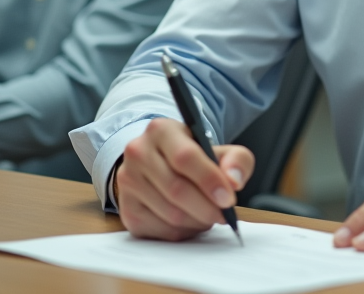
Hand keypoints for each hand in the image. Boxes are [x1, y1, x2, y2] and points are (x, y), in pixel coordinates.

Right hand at [115, 118, 254, 240]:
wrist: (160, 164)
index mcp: (161, 130)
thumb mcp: (218, 150)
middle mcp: (137, 152)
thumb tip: (234, 181)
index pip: (185, 157)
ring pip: (170, 214)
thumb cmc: (192, 157)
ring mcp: (127, 182)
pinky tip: (190, 220)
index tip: (228, 198)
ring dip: (197, 221)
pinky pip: (161, 230)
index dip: (209, 180)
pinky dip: (183, 231)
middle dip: (207, 207)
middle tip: (224, 214)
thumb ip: (236, 160)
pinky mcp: (127, 209)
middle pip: (176, 189)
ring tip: (209, 214)